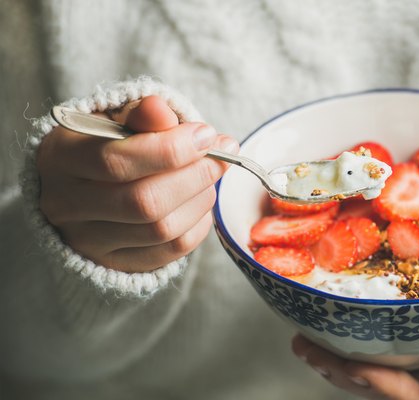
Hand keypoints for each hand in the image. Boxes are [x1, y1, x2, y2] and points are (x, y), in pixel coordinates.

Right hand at [36, 96, 238, 271]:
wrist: (83, 187)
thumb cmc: (107, 144)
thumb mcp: (117, 119)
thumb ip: (141, 114)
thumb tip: (162, 110)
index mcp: (60, 158)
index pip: (117, 161)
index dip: (171, 149)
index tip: (207, 134)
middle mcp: (66, 205)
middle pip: (144, 201)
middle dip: (195, 176)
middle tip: (220, 157)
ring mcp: (88, 241)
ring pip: (161, 229)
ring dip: (200, 199)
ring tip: (210, 176)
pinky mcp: (116, 263)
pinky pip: (171, 250)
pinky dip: (198, 224)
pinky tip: (199, 202)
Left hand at [291, 334, 418, 399]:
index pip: (406, 393)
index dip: (376, 380)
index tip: (350, 363)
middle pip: (374, 387)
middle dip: (337, 369)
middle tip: (303, 345)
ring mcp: (416, 376)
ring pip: (368, 376)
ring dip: (335, 360)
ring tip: (304, 339)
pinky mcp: (410, 360)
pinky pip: (373, 360)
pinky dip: (350, 347)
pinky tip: (329, 328)